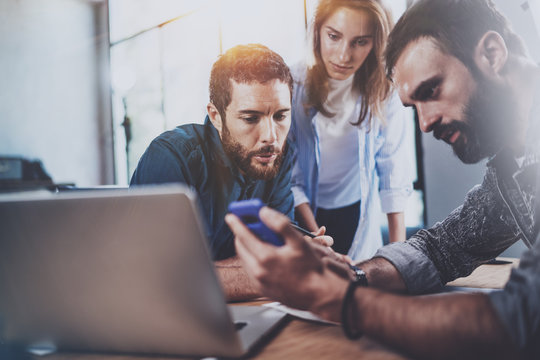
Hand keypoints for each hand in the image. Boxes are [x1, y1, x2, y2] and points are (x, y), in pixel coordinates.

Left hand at [225, 206, 346, 318]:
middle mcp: (258, 271)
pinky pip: (251, 271)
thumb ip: (280, 224)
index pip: (243, 236)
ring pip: (244, 260)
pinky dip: (253, 261)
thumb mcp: (299, 242)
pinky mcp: (262, 290)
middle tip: (247, 226)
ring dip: (247, 248)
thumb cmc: (311, 269)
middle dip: (241, 235)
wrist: (318, 294)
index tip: (231, 216)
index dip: (236, 223)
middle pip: (240, 248)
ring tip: (258, 240)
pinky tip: (265, 257)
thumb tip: (264, 213)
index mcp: (266, 257)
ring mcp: (259, 282)